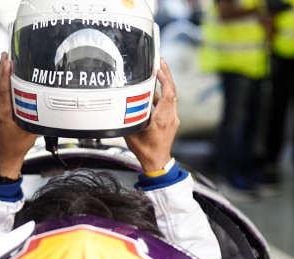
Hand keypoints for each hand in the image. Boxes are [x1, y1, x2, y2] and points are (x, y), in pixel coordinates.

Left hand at [0, 52, 37, 178]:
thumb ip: (36, 116)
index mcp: (3, 114)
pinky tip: (7, 76)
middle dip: (2, 68)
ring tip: (6, 59)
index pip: (4, 90)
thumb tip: (46, 104)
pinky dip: (3, 83)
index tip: (7, 62)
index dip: (5, 75)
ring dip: (2, 74)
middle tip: (6, 54)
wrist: (5, 157)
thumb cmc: (18, 146)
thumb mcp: (31, 131)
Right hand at [124, 58, 179, 172]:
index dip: (164, 79)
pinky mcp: (171, 120)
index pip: (168, 94)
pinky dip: (162, 94)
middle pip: (172, 91)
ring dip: (165, 84)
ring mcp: (173, 119)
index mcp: (162, 119)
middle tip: (160, 61)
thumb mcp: (132, 132)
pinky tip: (152, 91)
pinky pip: (168, 103)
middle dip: (167, 75)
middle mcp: (170, 117)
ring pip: (171, 96)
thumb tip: (121, 104)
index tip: (158, 68)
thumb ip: (129, 117)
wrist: (157, 162)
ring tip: (156, 72)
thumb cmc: (145, 150)